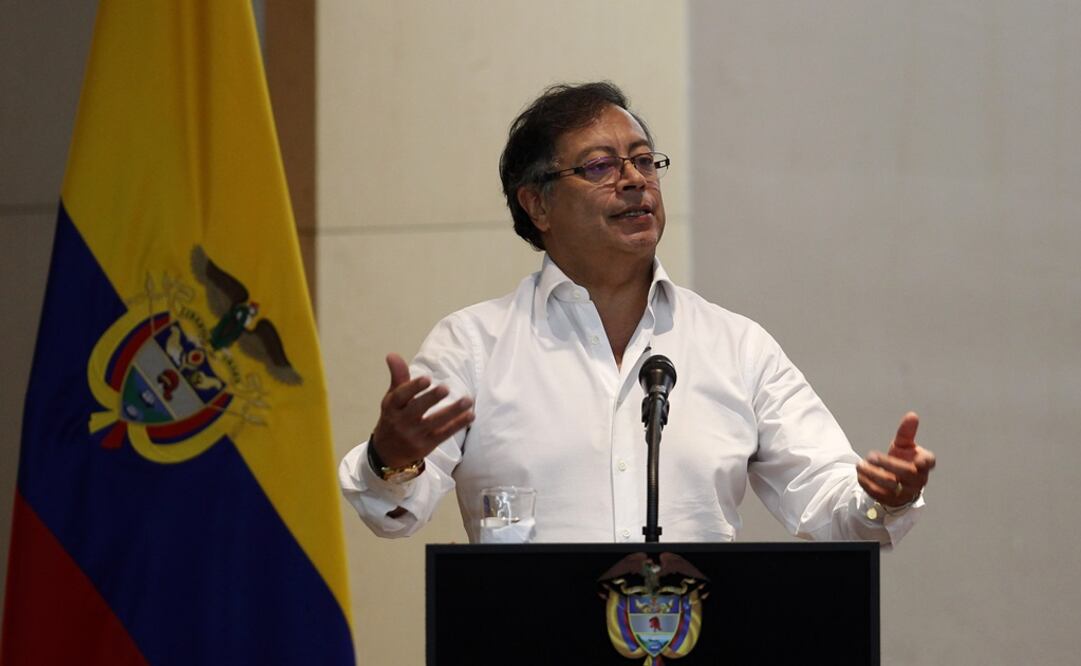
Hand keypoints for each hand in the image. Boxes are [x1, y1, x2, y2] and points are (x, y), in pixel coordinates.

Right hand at [371, 353, 474, 467]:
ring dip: (452, 412)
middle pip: (417, 409)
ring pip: (434, 422)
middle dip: (431, 399)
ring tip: (467, 400)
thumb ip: (398, 376)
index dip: (413, 387)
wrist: (387, 452)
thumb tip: (392, 354)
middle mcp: (402, 421)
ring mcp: (414, 435)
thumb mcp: (392, 398)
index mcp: (392, 406)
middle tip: (445, 388)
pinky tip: (470, 415)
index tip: (426, 378)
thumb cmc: (394, 417)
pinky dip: (457, 425)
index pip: (401, 396)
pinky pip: (444, 434)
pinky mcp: (426, 445)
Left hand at [857, 412, 936, 507]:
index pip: (928, 462)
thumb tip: (912, 415)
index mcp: (924, 464)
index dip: (924, 462)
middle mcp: (918, 480)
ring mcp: (906, 492)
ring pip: (891, 485)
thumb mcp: (903, 445)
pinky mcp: (892, 501)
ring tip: (860, 465)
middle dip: (887, 463)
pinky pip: (880, 494)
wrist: (895, 481)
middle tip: (871, 456)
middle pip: (906, 472)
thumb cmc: (902, 459)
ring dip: (873, 474)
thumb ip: (906, 432)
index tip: (915, 459)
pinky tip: (859, 475)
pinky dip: (867, 484)